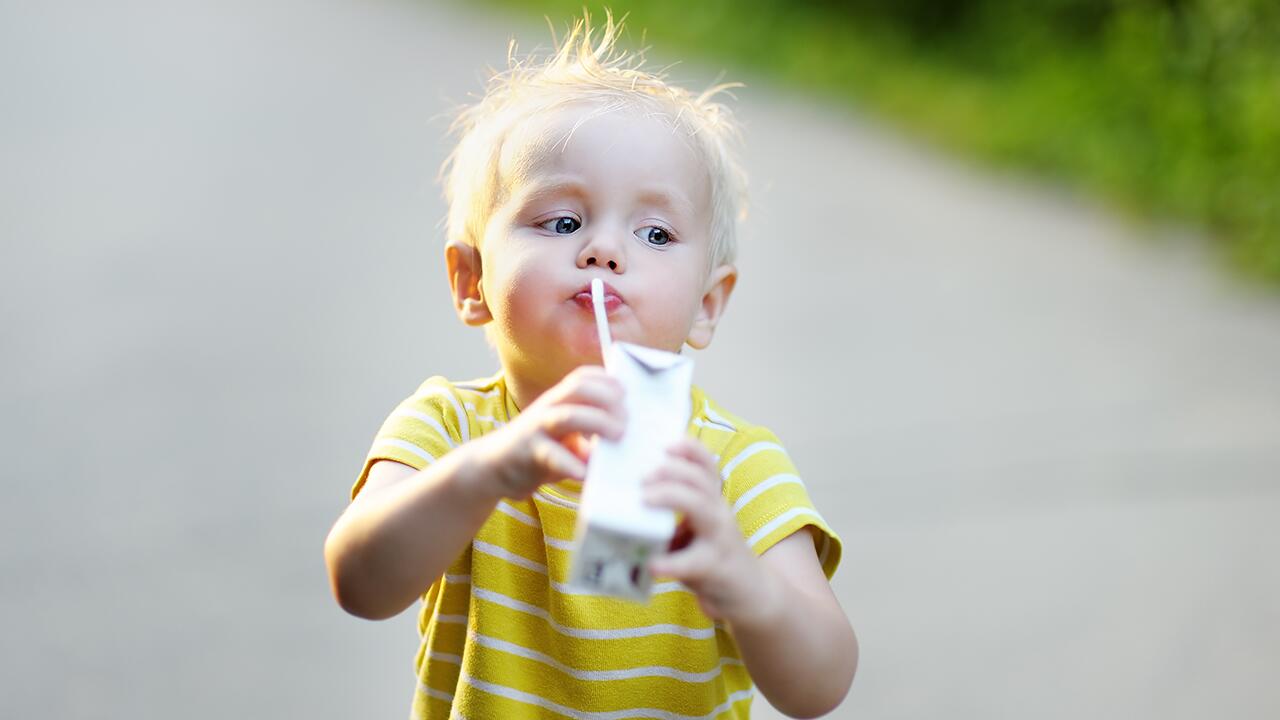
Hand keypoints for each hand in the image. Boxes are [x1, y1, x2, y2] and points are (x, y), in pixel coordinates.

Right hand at [477, 366, 624, 498]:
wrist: (491, 468)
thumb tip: (625, 439)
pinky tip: (586, 473)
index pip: (582, 377)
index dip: (607, 379)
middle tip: (628, 420)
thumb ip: (590, 435)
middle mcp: (547, 408)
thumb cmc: (538, 451)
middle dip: (607, 398)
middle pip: (578, 388)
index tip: (628, 392)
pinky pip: (551, 455)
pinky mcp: (528, 453)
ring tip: (619, 436)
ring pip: (567, 416)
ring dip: (597, 422)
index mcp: (557, 400)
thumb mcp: (565, 437)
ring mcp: (536, 429)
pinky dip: (571, 464)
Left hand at [643, 438, 777, 622]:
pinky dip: (670, 561)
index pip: (706, 465)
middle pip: (700, 479)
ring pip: (700, 507)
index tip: (666, 444)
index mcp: (713, 501)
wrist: (753, 596)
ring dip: (670, 497)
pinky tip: (651, 563)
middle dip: (670, 471)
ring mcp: (719, 539)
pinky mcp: (715, 568)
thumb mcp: (698, 529)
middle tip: (642, 476)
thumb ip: (673, 515)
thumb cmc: (715, 558)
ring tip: (644, 500)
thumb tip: (625, 501)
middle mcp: (719, 513)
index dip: (689, 449)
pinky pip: (691, 562)